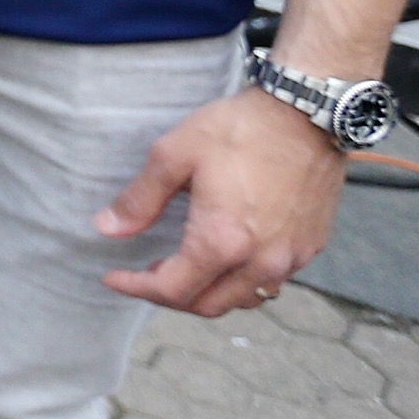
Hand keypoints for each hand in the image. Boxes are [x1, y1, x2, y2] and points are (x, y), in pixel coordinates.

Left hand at [98, 87, 342, 314]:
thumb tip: (108, 229)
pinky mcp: (311, 247)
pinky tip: (227, 259)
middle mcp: (261, 262)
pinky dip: (241, 283)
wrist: (308, 113)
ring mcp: (291, 258)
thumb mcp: (174, 155)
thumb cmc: (239, 129)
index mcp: (222, 242)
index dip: (137, 288)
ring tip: (183, 269)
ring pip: (243, 299)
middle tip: (145, 274)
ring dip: (208, 294)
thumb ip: (140, 199)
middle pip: (208, 305)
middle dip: (170, 296)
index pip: (173, 289)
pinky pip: (272, 282)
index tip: (113, 277)